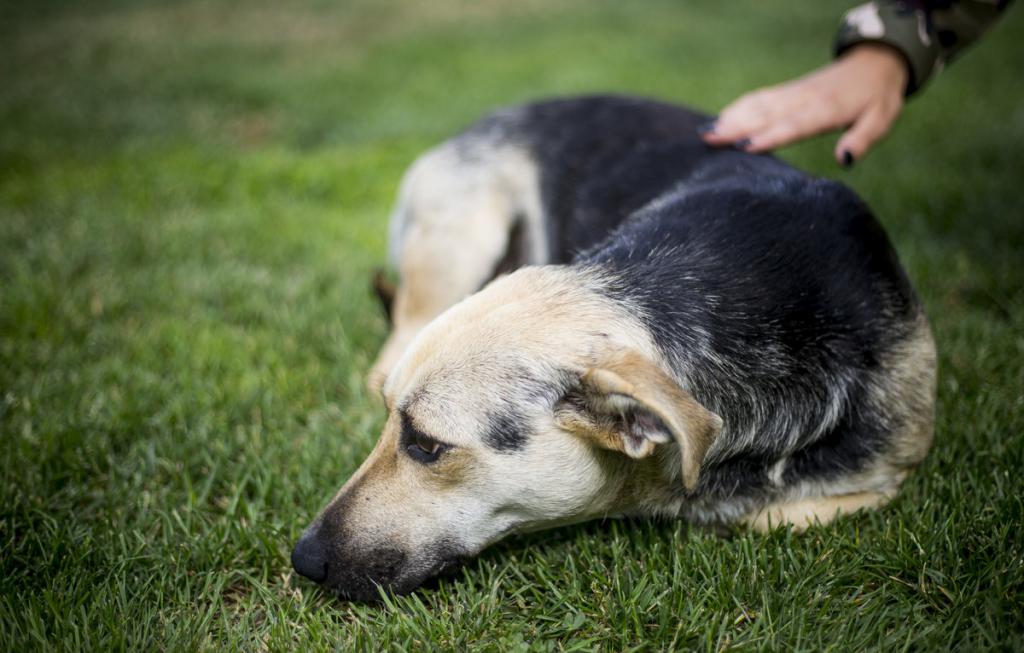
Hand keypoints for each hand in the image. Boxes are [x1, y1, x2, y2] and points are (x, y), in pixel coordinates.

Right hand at [700, 43, 909, 165]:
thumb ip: (862, 140)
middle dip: (737, 126)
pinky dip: (739, 107)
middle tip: (710, 139)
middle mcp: (805, 100)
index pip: (794, 125)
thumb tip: (843, 159)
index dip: (770, 136)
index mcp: (827, 110)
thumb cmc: (878, 98)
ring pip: (759, 104)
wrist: (876, 62)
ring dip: (731, 117)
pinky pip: (760, 98)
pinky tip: (721, 118)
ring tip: (707, 132)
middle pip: (767, 114)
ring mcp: (794, 94)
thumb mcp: (881, 120)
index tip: (745, 147)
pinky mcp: (788, 91)